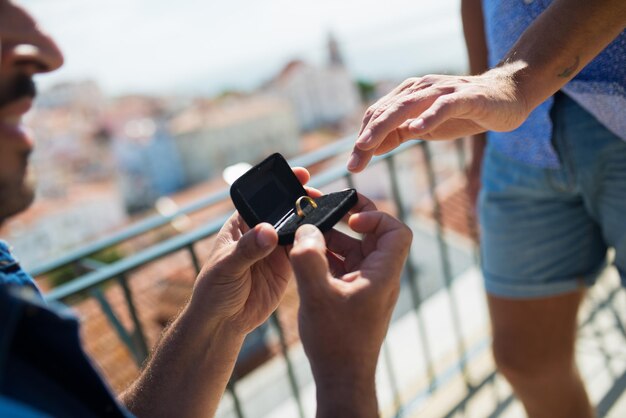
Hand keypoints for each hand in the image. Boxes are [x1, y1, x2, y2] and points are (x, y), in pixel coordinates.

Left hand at [189, 167, 321, 335]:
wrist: (223, 322)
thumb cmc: (213, 290)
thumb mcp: (226, 267)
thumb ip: (247, 249)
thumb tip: (268, 231)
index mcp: (241, 225)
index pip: (262, 199)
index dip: (280, 186)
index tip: (299, 175)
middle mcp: (259, 233)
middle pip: (284, 211)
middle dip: (301, 201)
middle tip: (319, 195)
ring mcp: (274, 250)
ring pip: (296, 230)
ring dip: (310, 222)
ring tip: (328, 213)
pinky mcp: (285, 267)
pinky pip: (303, 250)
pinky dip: (314, 244)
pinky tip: (327, 238)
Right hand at [288, 194, 411, 416]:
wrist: (341, 377)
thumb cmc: (336, 341)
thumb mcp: (316, 295)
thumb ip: (309, 258)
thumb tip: (306, 230)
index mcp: (382, 274)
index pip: (397, 232)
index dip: (376, 217)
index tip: (350, 221)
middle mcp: (379, 277)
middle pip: (373, 236)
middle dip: (347, 222)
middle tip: (323, 213)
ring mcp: (367, 287)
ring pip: (356, 251)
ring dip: (333, 240)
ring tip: (306, 236)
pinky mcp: (353, 296)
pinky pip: (344, 266)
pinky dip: (327, 258)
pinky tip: (304, 258)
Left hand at [347, 64, 529, 172]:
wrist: (507, 96)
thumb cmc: (464, 112)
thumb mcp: (426, 126)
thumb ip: (399, 133)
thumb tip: (370, 148)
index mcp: (409, 94)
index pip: (377, 114)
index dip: (363, 138)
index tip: (354, 164)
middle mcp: (421, 88)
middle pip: (385, 111)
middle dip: (366, 138)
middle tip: (354, 164)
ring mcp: (443, 90)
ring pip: (406, 106)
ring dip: (384, 127)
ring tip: (368, 145)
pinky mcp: (466, 96)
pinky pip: (443, 105)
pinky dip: (428, 117)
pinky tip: (416, 130)